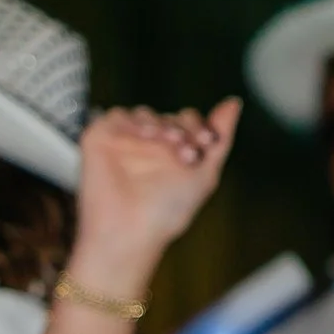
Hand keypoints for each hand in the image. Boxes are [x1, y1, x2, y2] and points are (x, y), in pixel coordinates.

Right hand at [70, 101, 238, 297]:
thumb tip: (234, 102)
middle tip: (187, 152)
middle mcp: (151, 145)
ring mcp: (125, 141)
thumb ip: (221, 137)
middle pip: (170, 116)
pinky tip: (145, 137)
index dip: (200, 128)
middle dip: (183, 129)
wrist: (131, 230)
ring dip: (161, 125)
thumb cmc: (168, 210)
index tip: (206, 144)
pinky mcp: (100, 139)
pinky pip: (117, 115)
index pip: (190, 122)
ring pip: (145, 112)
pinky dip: (134, 122)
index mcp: (174, 152)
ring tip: (168, 144)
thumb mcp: (205, 174)